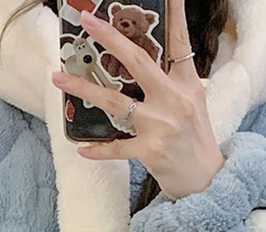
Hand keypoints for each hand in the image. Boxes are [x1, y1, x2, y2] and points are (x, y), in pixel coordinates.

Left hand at [51, 0, 224, 199]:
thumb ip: (172, 79)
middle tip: (88, 21)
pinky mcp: (150, 151)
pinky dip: (98, 149)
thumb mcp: (192, 102)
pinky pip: (116, 147)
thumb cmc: (195, 139)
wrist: (207, 181)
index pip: (179, 42)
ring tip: (59, 76)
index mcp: (186, 84)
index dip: (173, 13)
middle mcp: (174, 101)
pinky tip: (82, 148)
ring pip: (115, 102)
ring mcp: (161, 126)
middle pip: (138, 62)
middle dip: (111, 39)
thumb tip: (141, 58)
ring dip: (83, 88)